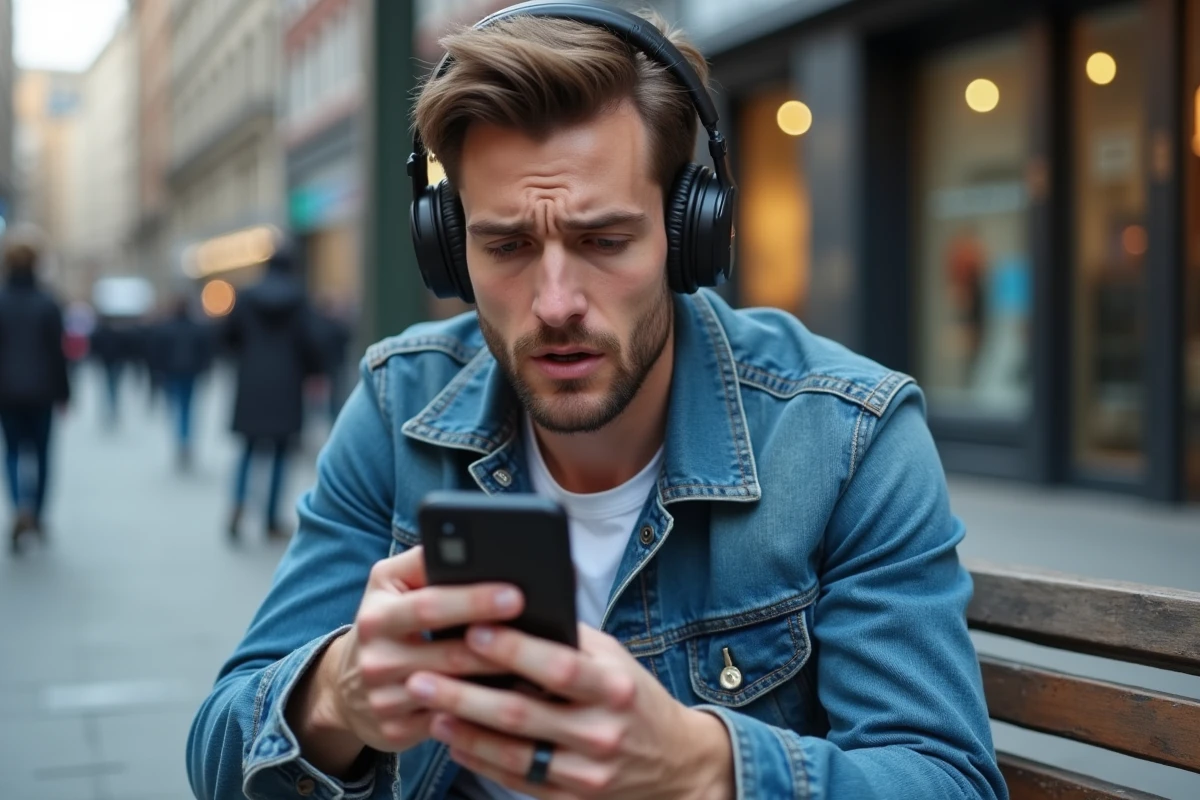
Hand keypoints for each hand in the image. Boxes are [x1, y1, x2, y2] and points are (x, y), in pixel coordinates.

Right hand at [288, 546, 525, 773]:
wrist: (345, 686)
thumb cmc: (386, 621)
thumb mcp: (391, 583)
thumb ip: (424, 560)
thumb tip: (470, 541)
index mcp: (377, 614)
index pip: (430, 604)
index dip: (474, 600)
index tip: (516, 593)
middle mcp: (376, 658)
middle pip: (450, 652)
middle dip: (499, 643)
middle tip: (540, 633)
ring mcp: (385, 700)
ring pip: (456, 692)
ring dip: (500, 681)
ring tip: (541, 666)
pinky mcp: (395, 731)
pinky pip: (452, 723)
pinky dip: (486, 713)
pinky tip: (518, 701)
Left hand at [406, 624, 734, 799]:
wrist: (674, 761)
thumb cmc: (633, 697)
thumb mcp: (615, 659)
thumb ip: (570, 637)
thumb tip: (515, 605)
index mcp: (614, 687)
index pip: (556, 667)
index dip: (512, 649)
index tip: (472, 630)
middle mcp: (601, 731)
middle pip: (520, 713)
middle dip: (463, 694)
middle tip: (422, 675)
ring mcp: (586, 772)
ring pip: (511, 752)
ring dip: (462, 730)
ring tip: (428, 706)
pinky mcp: (572, 798)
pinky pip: (516, 780)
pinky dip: (480, 759)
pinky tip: (453, 740)